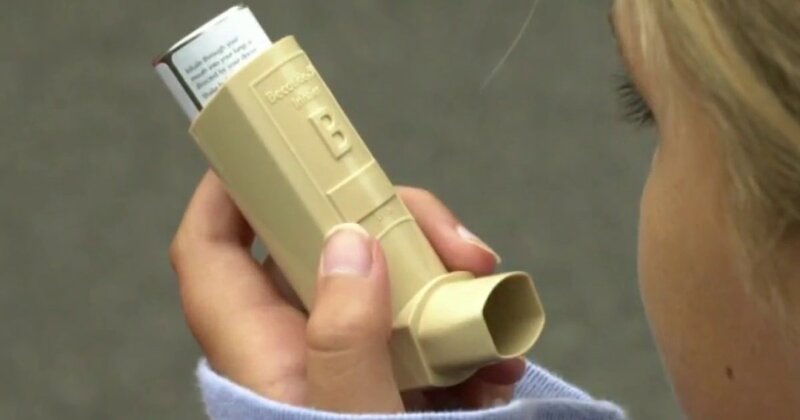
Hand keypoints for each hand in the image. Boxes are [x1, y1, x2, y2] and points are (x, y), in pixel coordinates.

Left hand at [169, 171, 524, 412]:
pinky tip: (499, 360)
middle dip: (398, 230)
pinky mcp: (391, 380)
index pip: (211, 253)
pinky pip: (422, 328)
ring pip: (385, 280)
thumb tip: (347, 245)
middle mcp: (298, 348)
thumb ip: (341, 344)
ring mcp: (348, 361)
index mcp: (261, 355)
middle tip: (462, 249)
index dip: (230, 191)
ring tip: (497, 315)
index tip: (276, 151)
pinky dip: (466, 332)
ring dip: (448, 283)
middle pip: (323, 245)